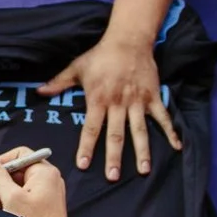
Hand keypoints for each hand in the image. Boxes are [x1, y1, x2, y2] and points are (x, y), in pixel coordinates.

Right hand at [0, 148, 68, 216]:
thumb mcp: (11, 198)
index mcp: (44, 172)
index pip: (20, 155)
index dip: (0, 161)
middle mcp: (47, 180)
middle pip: (16, 171)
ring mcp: (46, 193)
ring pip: (17, 185)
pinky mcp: (42, 206)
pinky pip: (22, 197)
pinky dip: (7, 201)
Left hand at [41, 32, 178, 180]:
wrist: (128, 40)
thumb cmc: (101, 55)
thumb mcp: (77, 67)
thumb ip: (59, 82)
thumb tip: (39, 91)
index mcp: (98, 99)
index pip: (91, 128)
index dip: (86, 147)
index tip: (83, 165)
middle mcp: (118, 103)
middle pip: (116, 135)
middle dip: (114, 157)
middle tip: (112, 177)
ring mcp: (137, 101)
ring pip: (139, 130)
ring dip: (142, 151)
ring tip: (143, 170)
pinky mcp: (152, 97)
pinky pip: (163, 117)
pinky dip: (171, 131)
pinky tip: (177, 146)